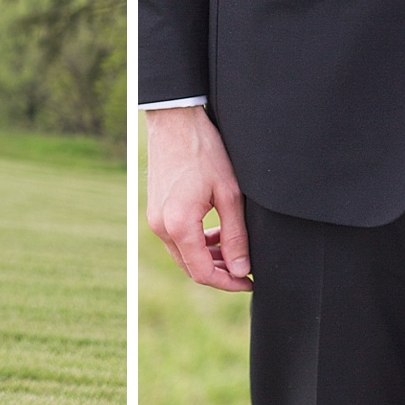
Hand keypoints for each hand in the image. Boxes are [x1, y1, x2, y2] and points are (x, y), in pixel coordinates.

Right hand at [145, 105, 252, 291]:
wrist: (175, 121)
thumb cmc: (204, 151)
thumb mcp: (229, 194)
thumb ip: (235, 236)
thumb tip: (241, 270)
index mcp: (179, 225)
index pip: (202, 273)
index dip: (228, 283)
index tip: (249, 281)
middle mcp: (160, 227)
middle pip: (191, 267)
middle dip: (219, 273)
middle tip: (246, 269)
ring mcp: (154, 219)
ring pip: (183, 254)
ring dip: (208, 258)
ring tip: (234, 249)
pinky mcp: (155, 210)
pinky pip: (176, 238)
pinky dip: (196, 243)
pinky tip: (216, 233)